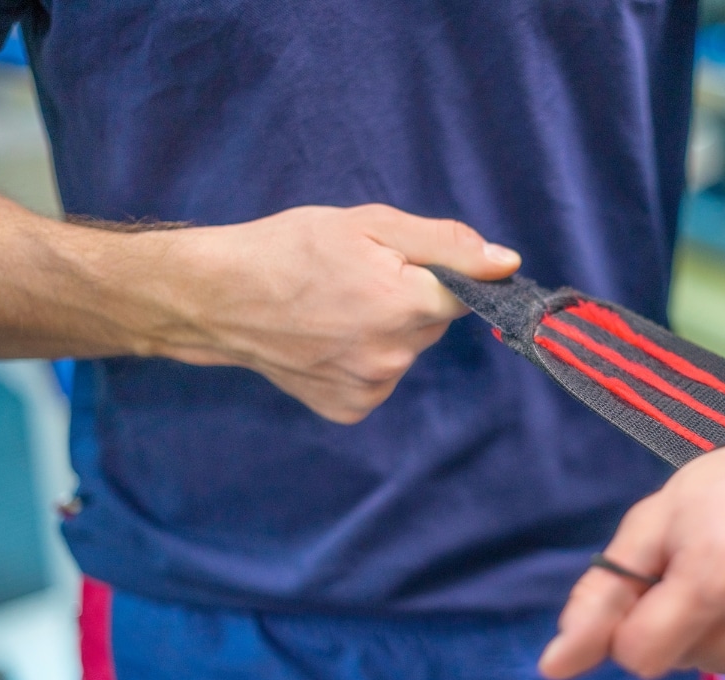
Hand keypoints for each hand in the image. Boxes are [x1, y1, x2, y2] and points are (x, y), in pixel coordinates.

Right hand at [118, 205, 519, 422]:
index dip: (448, 275)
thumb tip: (508, 264)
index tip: (415, 267)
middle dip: (410, 300)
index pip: (468, 295)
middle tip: (359, 279)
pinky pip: (378, 378)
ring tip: (336, 308)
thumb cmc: (290, 249)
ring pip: (406, 351)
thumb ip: (448, 244)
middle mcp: (394, 356)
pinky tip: (327, 339)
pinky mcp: (350, 408)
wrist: (217, 297)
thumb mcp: (371, 224)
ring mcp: (371, 387)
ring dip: (386, 331)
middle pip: (432, 324)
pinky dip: (362, 359)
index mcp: (406, 305)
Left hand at [538, 440, 724, 679]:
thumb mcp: (656, 520)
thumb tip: (553, 667)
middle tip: (714, 566)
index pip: (637, 656)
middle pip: (681, 663)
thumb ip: (602, 595)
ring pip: (723, 669)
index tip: (661, 582)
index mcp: (717, 576)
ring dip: (721, 634)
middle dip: (681, 624)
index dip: (636, 623)